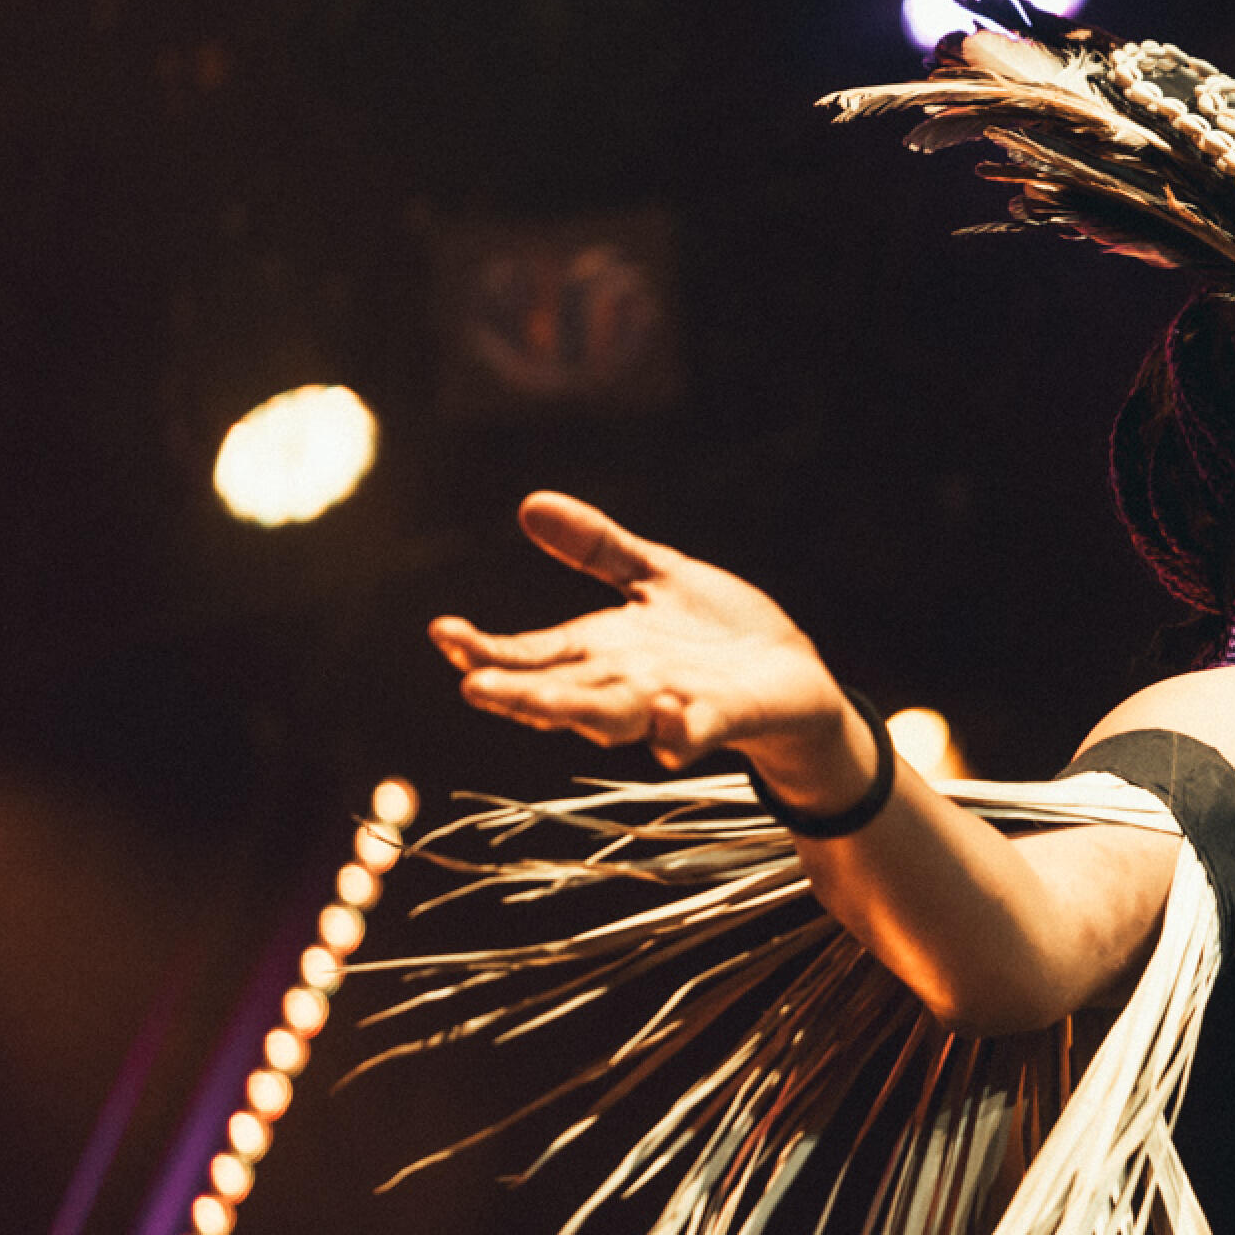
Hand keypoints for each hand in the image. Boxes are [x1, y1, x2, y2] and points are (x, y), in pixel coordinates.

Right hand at [429, 493, 875, 802]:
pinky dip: (682, 729)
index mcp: (602, 651)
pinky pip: (698, 730)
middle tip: (473, 687)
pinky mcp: (725, 719)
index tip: (443, 633)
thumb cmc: (715, 633)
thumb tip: (531, 504)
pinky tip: (669, 716)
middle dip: (519, 693)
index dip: (488, 651)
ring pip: (617, 718)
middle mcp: (627, 685)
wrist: (791, 675)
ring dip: (583, 712)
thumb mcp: (656, 576)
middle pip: (562, 693)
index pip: (532, 656)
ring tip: (546, 704)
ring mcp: (674, 706)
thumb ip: (597, 547)